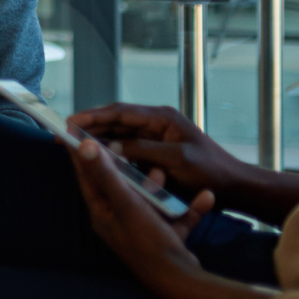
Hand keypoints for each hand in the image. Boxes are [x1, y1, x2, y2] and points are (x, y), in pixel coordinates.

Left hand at [64, 134, 273, 298]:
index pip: (88, 177)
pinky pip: (177, 217)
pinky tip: (205, 196)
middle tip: (134, 151)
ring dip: (158, 186)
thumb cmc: (147, 242)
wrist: (179, 280)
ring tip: (163, 172)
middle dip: (130, 168)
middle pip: (121, 187)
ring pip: (150, 200)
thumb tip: (85, 147)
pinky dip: (190, 208)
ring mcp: (142, 230)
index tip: (82, 132)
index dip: (85, 155)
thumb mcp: (126, 203)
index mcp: (103, 213)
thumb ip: (107, 174)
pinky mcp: (165, 238)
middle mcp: (119, 221)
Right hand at [68, 102, 245, 200]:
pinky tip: (98, 160)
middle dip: (89, 127)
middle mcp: (156, 123)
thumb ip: (143, 150)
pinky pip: (128, 149)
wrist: (235, 186)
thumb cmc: (211, 171)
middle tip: (64, 135)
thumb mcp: (176, 159)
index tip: (70, 123)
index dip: (92, 116)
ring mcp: (156, 137)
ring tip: (74, 147)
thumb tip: (112, 146)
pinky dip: (112, 153)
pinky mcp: (156, 152)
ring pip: (119, 135)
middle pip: (115, 121)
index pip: (119, 112)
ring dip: (98, 140)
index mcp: (162, 118)